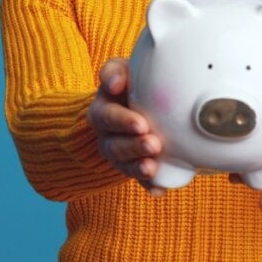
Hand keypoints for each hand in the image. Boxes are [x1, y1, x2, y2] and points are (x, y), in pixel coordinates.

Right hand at [85, 58, 165, 196]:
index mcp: (103, 110)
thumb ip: (114, 72)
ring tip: (152, 167)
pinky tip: (159, 190)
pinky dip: (149, 185)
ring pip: (124, 164)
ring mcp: (119, 154)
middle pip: (115, 145)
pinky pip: (139, 181)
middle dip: (133, 146)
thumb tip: (116, 83)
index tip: (141, 124)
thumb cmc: (132, 82)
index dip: (122, 121)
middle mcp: (107, 135)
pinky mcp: (133, 167)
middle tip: (153, 144)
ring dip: (138, 167)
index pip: (107, 116)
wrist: (134, 102)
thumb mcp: (121, 71)